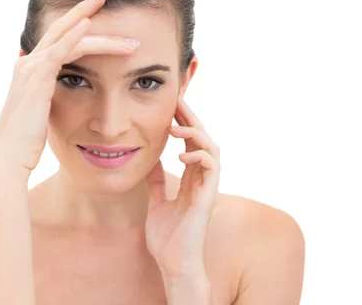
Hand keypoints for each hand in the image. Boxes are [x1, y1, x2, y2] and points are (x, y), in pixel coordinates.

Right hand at [0, 0, 139, 179]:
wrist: (8, 160)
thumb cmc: (26, 144)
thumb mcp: (42, 116)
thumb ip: (51, 100)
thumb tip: (66, 97)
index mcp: (31, 72)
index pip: (57, 38)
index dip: (75, 23)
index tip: (96, 14)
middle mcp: (28, 64)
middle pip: (60, 28)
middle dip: (83, 10)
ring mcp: (31, 69)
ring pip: (67, 38)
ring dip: (96, 30)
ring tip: (119, 23)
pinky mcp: (36, 80)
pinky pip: (59, 50)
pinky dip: (74, 36)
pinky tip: (90, 24)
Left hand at [145, 97, 220, 280]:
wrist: (173, 262)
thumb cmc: (167, 237)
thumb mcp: (156, 202)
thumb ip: (155, 182)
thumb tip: (149, 161)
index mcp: (190, 178)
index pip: (189, 142)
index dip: (182, 122)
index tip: (171, 104)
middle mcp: (201, 179)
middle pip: (202, 139)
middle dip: (191, 117)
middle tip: (178, 99)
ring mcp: (206, 186)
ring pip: (211, 148)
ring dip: (195, 133)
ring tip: (175, 127)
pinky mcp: (208, 196)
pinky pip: (212, 167)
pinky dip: (200, 155)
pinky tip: (182, 154)